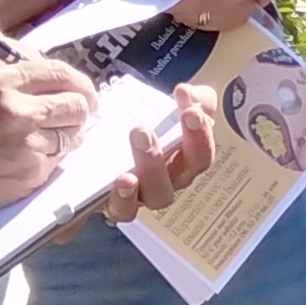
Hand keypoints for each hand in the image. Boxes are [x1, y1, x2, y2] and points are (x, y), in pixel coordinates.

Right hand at [0, 54, 104, 233]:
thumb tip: (61, 87)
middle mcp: (16, 107)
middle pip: (77, 104)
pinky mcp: (31, 171)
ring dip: (66, 139)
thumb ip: (17, 86)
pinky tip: (27, 162)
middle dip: (79, 112)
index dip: (79, 84)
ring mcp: (27, 141)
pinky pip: (60, 162)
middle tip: (70, 120)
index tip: (84, 93)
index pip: (59, 72)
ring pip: (74, 135)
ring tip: (41, 143)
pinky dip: (52, 162)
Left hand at [100, 83, 218, 224]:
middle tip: (148, 126)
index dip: (200, 131)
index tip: (188, 107)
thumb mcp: (171, 104)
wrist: (102, 138)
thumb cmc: (144, 124)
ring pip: (159, 193)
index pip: (204, 148)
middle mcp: (172, 178)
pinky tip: (122, 180)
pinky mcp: (120, 204)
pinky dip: (125, 198)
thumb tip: (187, 93)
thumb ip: (191, 97)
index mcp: (188, 155)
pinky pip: (126, 211)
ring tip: (137, 138)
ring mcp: (147, 194)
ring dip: (152, 167)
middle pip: (187, 172)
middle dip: (181, 144)